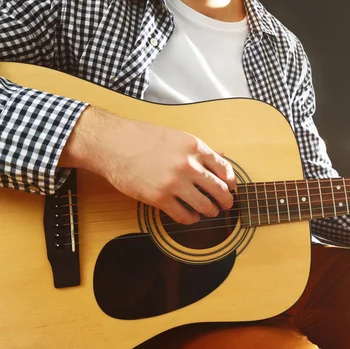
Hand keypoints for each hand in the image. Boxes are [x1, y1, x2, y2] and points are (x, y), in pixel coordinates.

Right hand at [59, 106, 235, 224]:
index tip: (231, 188)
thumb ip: (198, 149)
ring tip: (210, 212)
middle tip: (226, 205)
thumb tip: (221, 156)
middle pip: (219, 189)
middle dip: (226, 200)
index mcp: (194, 147)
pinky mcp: (159, 198)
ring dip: (210, 211)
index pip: (224, 168)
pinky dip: (191, 219)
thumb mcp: (177, 136)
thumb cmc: (142, 137)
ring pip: (204, 205)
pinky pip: (183, 215)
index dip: (231, 181)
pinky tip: (191, 218)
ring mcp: (174, 183)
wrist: (113, 143)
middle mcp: (188, 165)